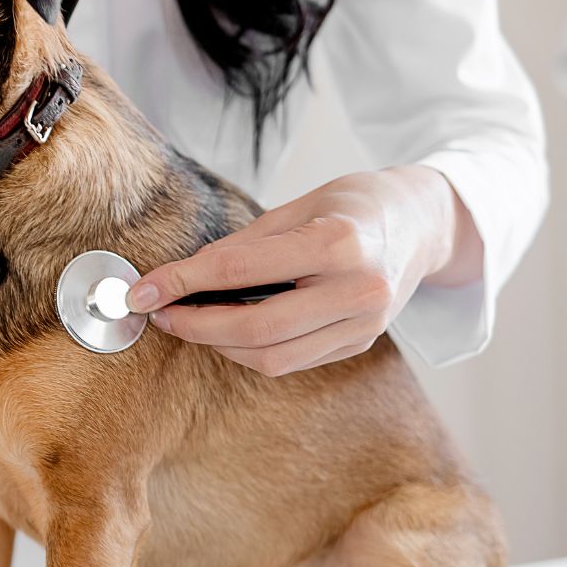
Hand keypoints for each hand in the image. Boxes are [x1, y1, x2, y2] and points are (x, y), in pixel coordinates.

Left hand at [127, 167, 480, 375]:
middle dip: (195, 326)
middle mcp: (356, 291)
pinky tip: (228, 330)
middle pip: (254, 329)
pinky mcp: (359, 343)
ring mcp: (363, 325)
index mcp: (339, 243)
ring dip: (219, 345)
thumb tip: (186, 276)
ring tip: (190, 321)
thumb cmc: (356, 204)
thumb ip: (245, 243)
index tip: (143, 290)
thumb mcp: (299, 204)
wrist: (423, 224)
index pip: (239, 272)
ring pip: (270, 358)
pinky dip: (250, 351)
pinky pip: (290, 361)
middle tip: (160, 314)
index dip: (181, 283)